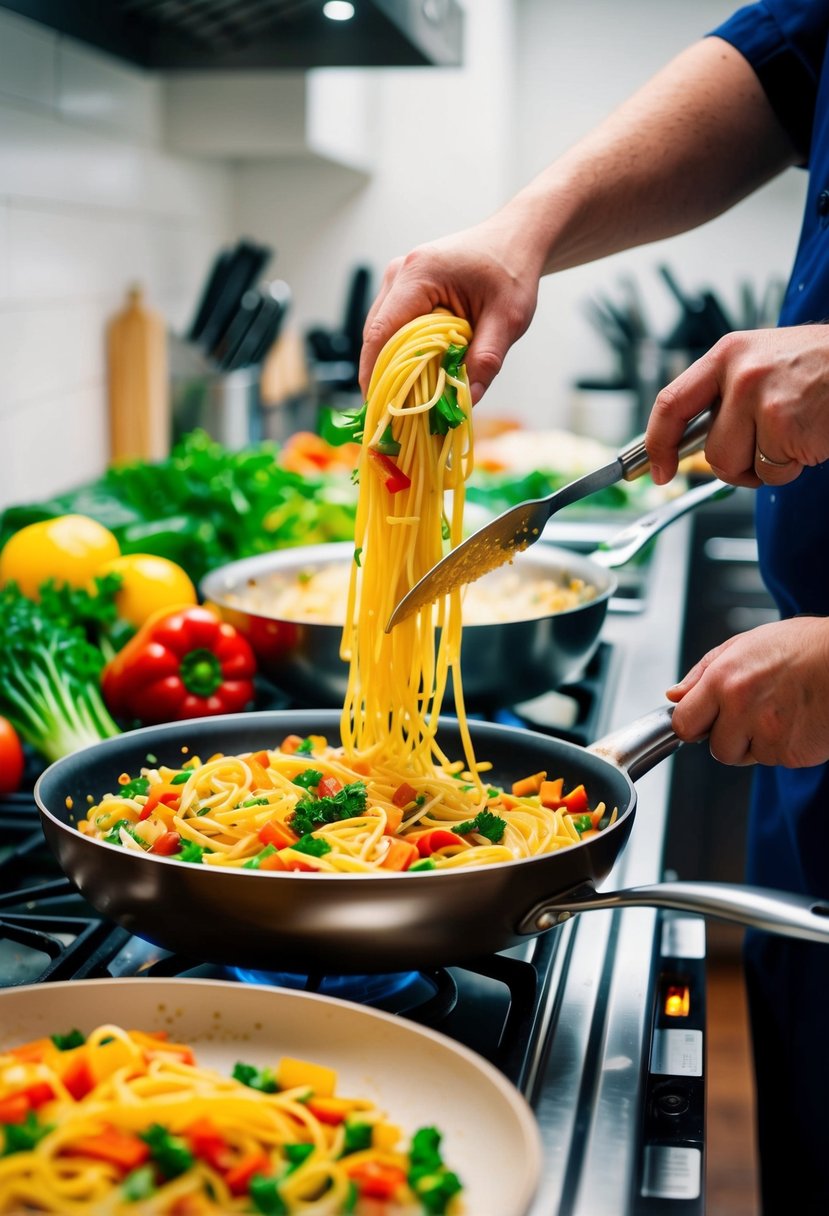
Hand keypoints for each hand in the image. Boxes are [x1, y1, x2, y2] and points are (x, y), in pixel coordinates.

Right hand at [358, 217, 542, 402]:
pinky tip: (415, 373)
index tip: (376, 406)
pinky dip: (400, 350)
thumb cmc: (512, 271)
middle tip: (393, 413)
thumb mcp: (508, 318)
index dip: (375, 372)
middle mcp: (401, 272)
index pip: (382, 331)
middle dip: (383, 373)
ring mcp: (399, 277)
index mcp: (420, 274)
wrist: (516, 239)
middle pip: (376, 334)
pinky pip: (393, 325)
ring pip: (381, 331)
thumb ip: (487, 359)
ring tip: (403, 398)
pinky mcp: (405, 287)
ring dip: (391, 363)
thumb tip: (468, 399)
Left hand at [645, 325, 828, 486]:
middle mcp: (740, 373)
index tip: (656, 470)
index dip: (657, 443)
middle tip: (765, 448)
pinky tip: (809, 436)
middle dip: (735, 464)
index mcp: (727, 354)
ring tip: (792, 435)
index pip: (670, 403)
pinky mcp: (785, 424)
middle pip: (710, 450)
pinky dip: (791, 467)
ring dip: (764, 466)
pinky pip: (771, 472)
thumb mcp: (763, 363)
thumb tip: (685, 442)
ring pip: (737, 466)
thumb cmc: (820, 368)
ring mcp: (762, 399)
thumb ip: (725, 395)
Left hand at [667, 617, 828, 767]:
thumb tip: (674, 695)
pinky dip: (786, 746)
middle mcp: (741, 707)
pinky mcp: (791, 752)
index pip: (683, 724)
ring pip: (747, 756)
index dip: (693, 725)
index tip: (702, 723)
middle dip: (731, 738)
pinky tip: (798, 721)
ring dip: (759, 743)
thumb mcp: (746, 644)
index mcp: (724, 679)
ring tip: (780, 712)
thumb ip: (703, 671)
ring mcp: (767, 733)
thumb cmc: (804, 647)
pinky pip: (777, 760)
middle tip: (754, 714)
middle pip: (717, 749)